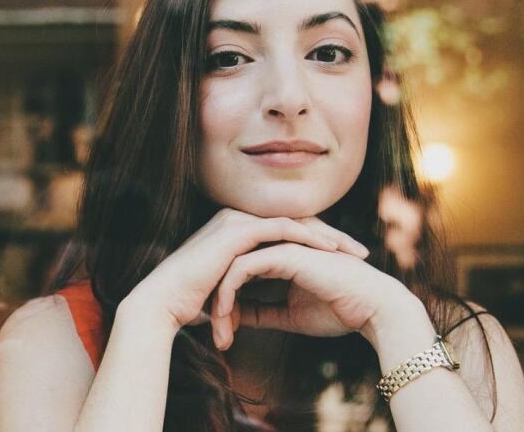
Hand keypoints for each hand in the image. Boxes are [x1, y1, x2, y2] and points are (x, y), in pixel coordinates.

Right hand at [121, 208, 369, 334]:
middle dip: (333, 237)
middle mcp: (238, 218)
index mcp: (238, 229)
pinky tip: (331, 251)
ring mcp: (237, 220)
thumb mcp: (229, 292)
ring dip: (328, 237)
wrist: (162, 305)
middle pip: (298, 222)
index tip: (347, 260)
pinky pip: (283, 230)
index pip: (289, 231)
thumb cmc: (190, 305)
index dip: (319, 243)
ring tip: (353, 253)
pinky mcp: (238, 230)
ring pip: (295, 223)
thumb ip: (247, 288)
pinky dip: (310, 239)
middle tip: (361, 252)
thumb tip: (260, 306)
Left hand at [209, 237, 411, 349]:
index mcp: (279, 259)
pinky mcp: (284, 253)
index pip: (239, 273)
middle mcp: (277, 248)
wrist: (371, 307)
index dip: (224, 298)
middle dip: (215, 299)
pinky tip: (225, 315)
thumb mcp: (289, 314)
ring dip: (219, 298)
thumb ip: (263, 312)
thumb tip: (237, 316)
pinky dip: (229, 291)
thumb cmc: (339, 310)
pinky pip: (243, 267)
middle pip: (230, 267)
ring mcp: (280, 246)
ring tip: (216, 330)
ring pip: (232, 265)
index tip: (216, 328)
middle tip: (209, 330)